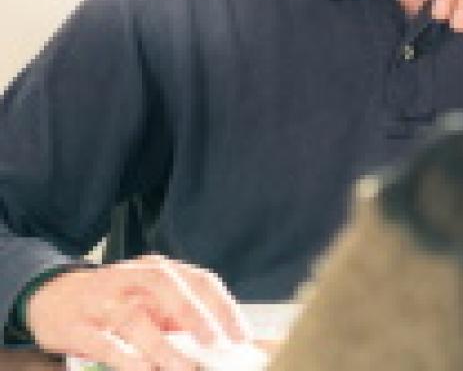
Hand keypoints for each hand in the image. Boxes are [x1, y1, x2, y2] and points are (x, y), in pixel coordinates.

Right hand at [26, 255, 251, 370]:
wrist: (53, 297)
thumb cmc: (115, 301)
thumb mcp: (151, 302)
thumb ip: (180, 320)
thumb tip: (218, 348)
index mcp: (159, 269)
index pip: (199, 279)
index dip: (222, 306)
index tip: (240, 335)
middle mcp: (133, 276)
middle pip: (168, 286)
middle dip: (194, 314)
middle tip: (214, 342)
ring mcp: (102, 299)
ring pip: (134, 317)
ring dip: (160, 344)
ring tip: (183, 368)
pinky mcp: (75, 325)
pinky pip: (102, 341)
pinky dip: (124, 356)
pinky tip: (142, 369)